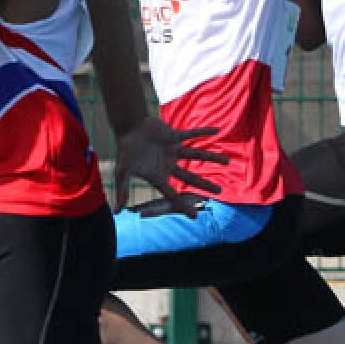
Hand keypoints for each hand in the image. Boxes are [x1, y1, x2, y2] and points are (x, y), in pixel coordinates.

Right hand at [112, 116, 228, 213]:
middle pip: (190, 177)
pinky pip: (192, 134)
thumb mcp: (122, 172)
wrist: (128, 127)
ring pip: (196, 155)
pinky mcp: (174, 136)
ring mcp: (173, 150)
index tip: (195, 216)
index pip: (173, 194)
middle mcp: (168, 164)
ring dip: (211, 157)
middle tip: (219, 191)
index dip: (183, 205)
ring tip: (227, 161)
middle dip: (204, 184)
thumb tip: (117, 212)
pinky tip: (217, 130)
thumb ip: (122, 191)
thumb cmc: (125, 150)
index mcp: (158, 175)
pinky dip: (203, 131)